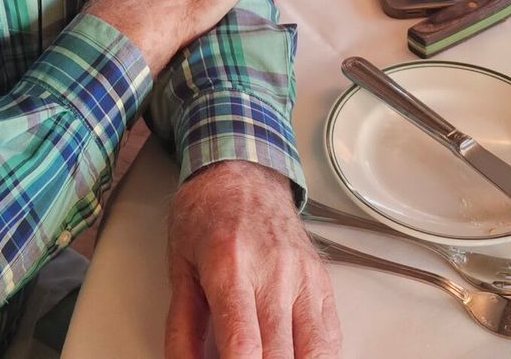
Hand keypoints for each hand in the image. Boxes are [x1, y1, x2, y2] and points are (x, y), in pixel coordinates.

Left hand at [166, 162, 339, 358]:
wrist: (242, 171)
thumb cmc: (207, 215)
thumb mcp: (179, 267)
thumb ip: (181, 326)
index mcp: (231, 266)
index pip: (244, 345)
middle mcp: (274, 271)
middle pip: (279, 356)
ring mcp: (303, 276)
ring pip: (315, 352)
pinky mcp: (322, 280)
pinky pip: (331, 337)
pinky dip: (318, 358)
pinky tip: (296, 358)